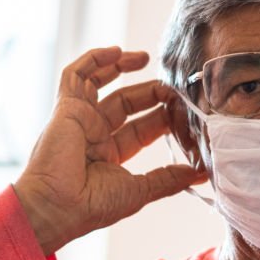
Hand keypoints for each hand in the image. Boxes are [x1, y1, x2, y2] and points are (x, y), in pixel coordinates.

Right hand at [13, 46, 206, 254]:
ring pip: (100, 82)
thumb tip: (201, 174)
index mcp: (110, 155)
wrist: (58, 207)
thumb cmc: (92, 206)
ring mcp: (79, 120)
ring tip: (145, 58)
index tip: (185, 110)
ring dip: (121, 67)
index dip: (163, 116)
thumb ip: (169, 179)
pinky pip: (76, 75)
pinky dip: (93, 60)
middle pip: (126, 103)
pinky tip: (116, 52)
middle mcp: (94, 135)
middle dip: (150, 93)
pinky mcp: (66, 108)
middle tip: (172, 87)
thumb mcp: (140, 190)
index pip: (142, 128)